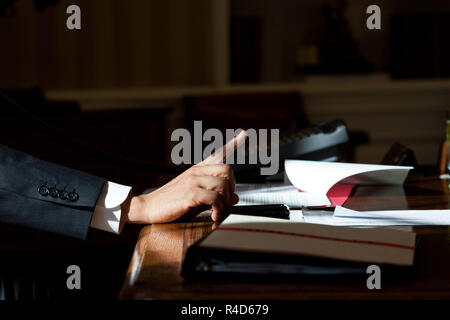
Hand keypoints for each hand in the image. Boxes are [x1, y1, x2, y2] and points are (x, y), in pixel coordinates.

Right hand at [122, 131, 246, 223]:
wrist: (148, 207)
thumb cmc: (172, 202)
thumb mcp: (196, 197)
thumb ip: (215, 196)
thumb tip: (235, 197)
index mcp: (198, 169)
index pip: (218, 153)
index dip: (233, 143)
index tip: (244, 134)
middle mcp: (196, 172)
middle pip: (228, 170)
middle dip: (232, 187)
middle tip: (225, 201)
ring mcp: (193, 181)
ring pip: (223, 185)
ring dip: (225, 201)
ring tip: (216, 211)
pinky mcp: (190, 194)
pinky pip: (215, 199)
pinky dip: (218, 209)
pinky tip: (213, 215)